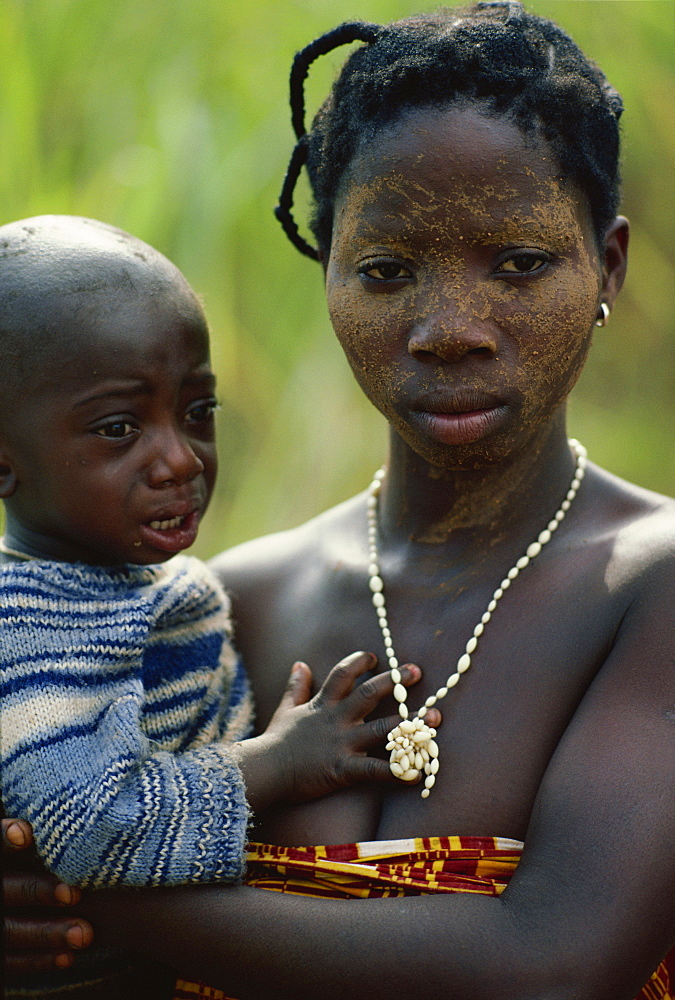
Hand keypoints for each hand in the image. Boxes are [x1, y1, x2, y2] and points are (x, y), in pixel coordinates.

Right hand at [2, 818, 93, 978]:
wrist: (17, 895)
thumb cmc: (34, 858)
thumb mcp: (26, 839)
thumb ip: (39, 824)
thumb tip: (67, 781)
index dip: (3, 838)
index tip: (27, 834)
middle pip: (5, 889)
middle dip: (38, 891)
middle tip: (76, 894)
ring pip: (9, 930)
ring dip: (47, 933)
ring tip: (85, 933)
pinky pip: (9, 962)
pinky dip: (39, 960)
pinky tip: (69, 958)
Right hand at [233, 651, 440, 809]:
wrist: (264, 770)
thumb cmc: (275, 742)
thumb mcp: (285, 709)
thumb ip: (296, 687)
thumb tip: (300, 664)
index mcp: (323, 704)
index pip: (344, 674)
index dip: (360, 662)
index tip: (375, 657)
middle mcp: (336, 719)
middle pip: (370, 694)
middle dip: (396, 681)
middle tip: (417, 671)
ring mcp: (342, 743)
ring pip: (382, 729)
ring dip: (411, 723)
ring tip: (435, 716)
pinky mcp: (344, 769)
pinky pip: (376, 770)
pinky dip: (399, 771)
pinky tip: (420, 772)